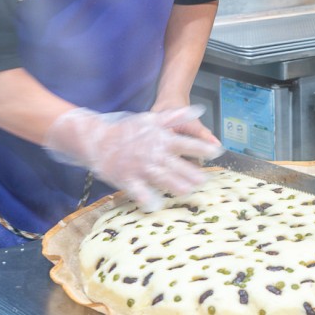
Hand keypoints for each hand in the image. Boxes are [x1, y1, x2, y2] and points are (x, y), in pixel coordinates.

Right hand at [45, 106, 220, 210]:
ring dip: (176, 185)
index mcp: (161, 138)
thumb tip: (198, 110)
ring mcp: (140, 167)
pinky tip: (156, 204)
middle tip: (205, 180)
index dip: (202, 148)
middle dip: (192, 173)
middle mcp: (153, 153)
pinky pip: (139, 191)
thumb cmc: (128, 130)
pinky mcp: (128, 178)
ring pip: (162, 178)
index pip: (187, 143)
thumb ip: (176, 116)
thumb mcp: (152, 118)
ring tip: (188, 190)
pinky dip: (148, 198)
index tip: (216, 153)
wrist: (98, 139)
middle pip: (177, 165)